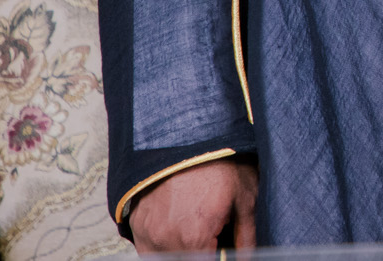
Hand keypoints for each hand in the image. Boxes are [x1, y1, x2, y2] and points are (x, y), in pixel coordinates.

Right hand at [129, 159, 257, 251]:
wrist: (184, 134)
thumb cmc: (217, 161)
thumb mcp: (245, 197)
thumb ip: (247, 238)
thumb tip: (247, 258)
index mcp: (194, 238)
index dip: (219, 258)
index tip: (223, 250)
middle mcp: (165, 240)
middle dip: (202, 251)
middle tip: (214, 235)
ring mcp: (147, 233)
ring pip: (166, 258)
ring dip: (183, 251)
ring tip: (198, 230)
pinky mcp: (136, 224)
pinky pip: (149, 251)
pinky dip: (164, 247)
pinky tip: (180, 230)